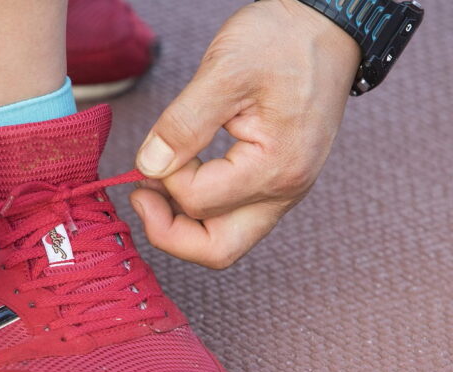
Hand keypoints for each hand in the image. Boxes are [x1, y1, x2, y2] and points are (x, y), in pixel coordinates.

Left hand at [131, 0, 359, 268]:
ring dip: (182, 223)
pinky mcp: (275, 183)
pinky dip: (200, 209)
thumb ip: (183, 124)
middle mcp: (286, 190)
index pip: (199, 202)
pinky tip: (181, 177)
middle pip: (217, 250)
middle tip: (141, 196)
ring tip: (157, 183)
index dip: (165, 179)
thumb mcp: (224, 70)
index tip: (157, 147)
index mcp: (276, 166)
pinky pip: (232, 218)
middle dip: (169, 233)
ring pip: (224, 240)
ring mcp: (283, 192)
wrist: (325, 26)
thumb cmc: (281, 40)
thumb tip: (149, 166)